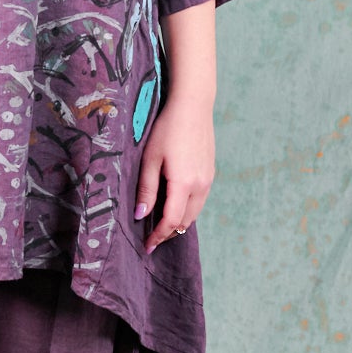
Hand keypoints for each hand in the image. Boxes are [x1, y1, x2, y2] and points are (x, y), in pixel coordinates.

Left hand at [132, 94, 214, 253]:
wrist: (193, 106)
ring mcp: (208, 179)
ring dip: (179, 222)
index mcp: (184, 184)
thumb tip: (141, 215)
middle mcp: (200, 185)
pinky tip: (176, 205)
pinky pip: (200, 200)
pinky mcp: (210, 172)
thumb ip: (146, 189)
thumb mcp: (150, 159)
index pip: (171, 221)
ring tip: (162, 226)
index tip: (147, 246)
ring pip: (195, 212)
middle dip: (169, 233)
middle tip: (152, 239)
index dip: (158, 236)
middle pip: (185, 221)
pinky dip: (188, 209)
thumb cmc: (167, 129)